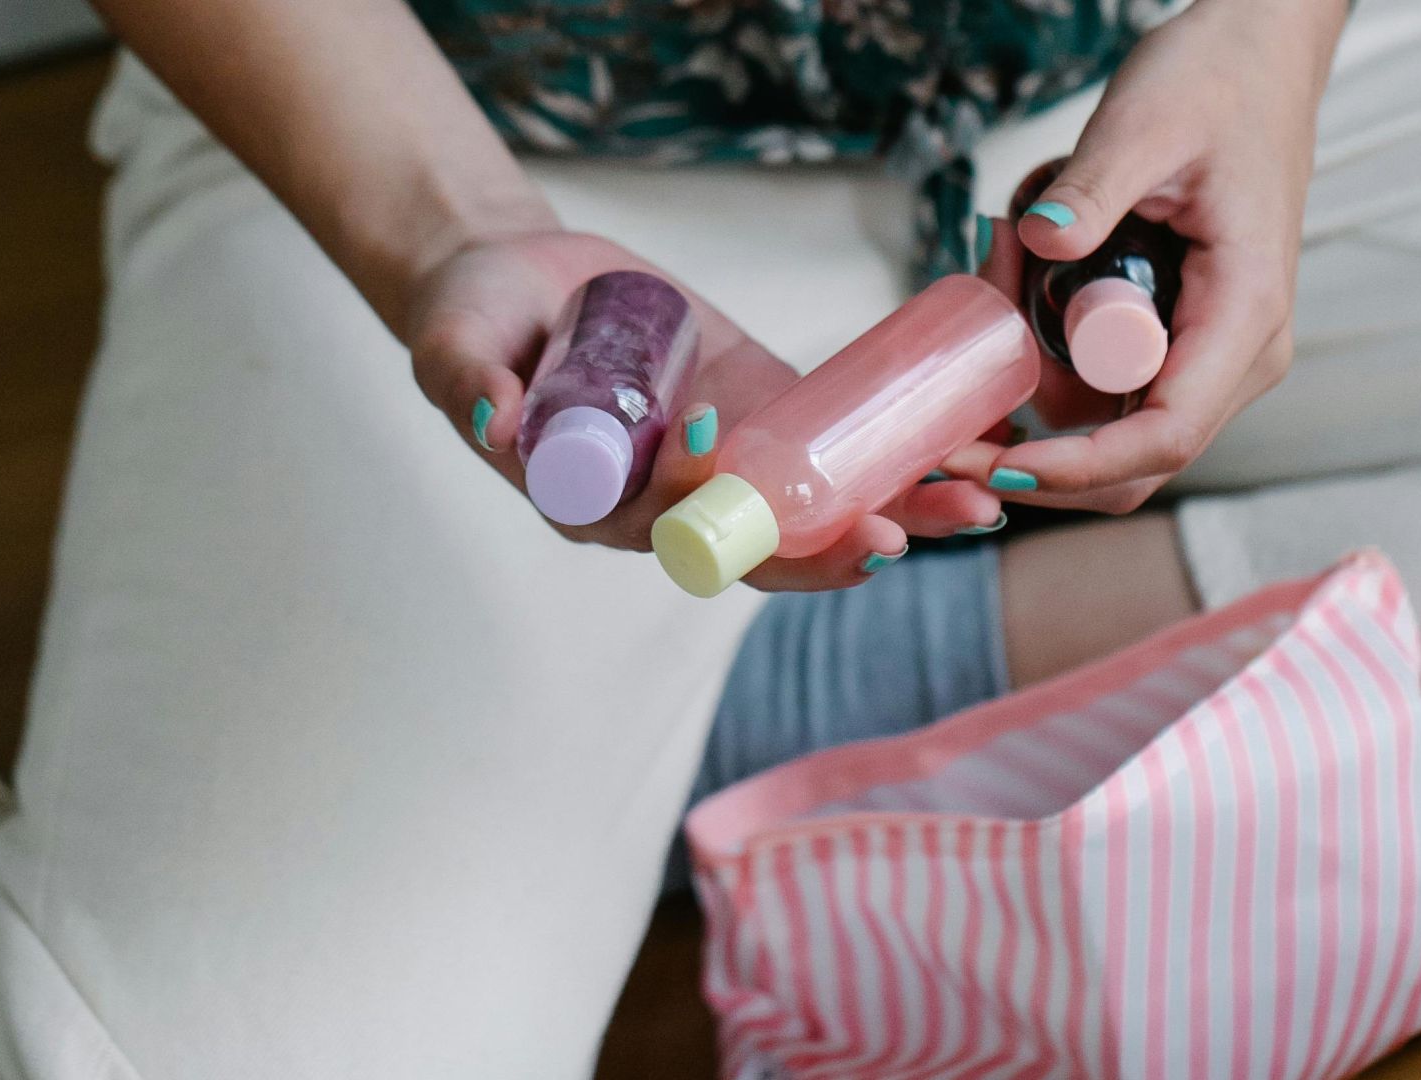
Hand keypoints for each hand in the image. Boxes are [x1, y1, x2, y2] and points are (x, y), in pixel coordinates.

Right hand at [406, 231, 1002, 589]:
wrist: (524, 280)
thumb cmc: (478, 312)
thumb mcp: (454, 336)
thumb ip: (463, 376)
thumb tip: (491, 422)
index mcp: (594, 502)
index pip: (657, 530)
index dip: (700, 513)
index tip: (732, 462)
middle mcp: (667, 503)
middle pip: (755, 548)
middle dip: (825, 549)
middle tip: (890, 541)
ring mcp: (724, 466)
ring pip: (812, 514)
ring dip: (889, 515)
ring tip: (967, 508)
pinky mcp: (765, 421)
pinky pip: (833, 457)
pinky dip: (897, 462)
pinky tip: (962, 456)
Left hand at [962, 0, 1345, 512]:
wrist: (1257, 61)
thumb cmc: (1219, 85)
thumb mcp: (1146, 123)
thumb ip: (1093, 188)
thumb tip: (1035, 242)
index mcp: (1244, 317)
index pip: (1163, 438)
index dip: (1077, 469)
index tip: (997, 463)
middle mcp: (1238, 356)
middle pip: (1135, 461)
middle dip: (1040, 453)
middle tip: (956, 424)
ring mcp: (1210, 354)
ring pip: (1112, 427)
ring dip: (1036, 386)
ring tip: (996, 275)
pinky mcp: (1180, 340)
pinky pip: (1107, 386)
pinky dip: (1051, 358)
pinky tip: (1019, 285)